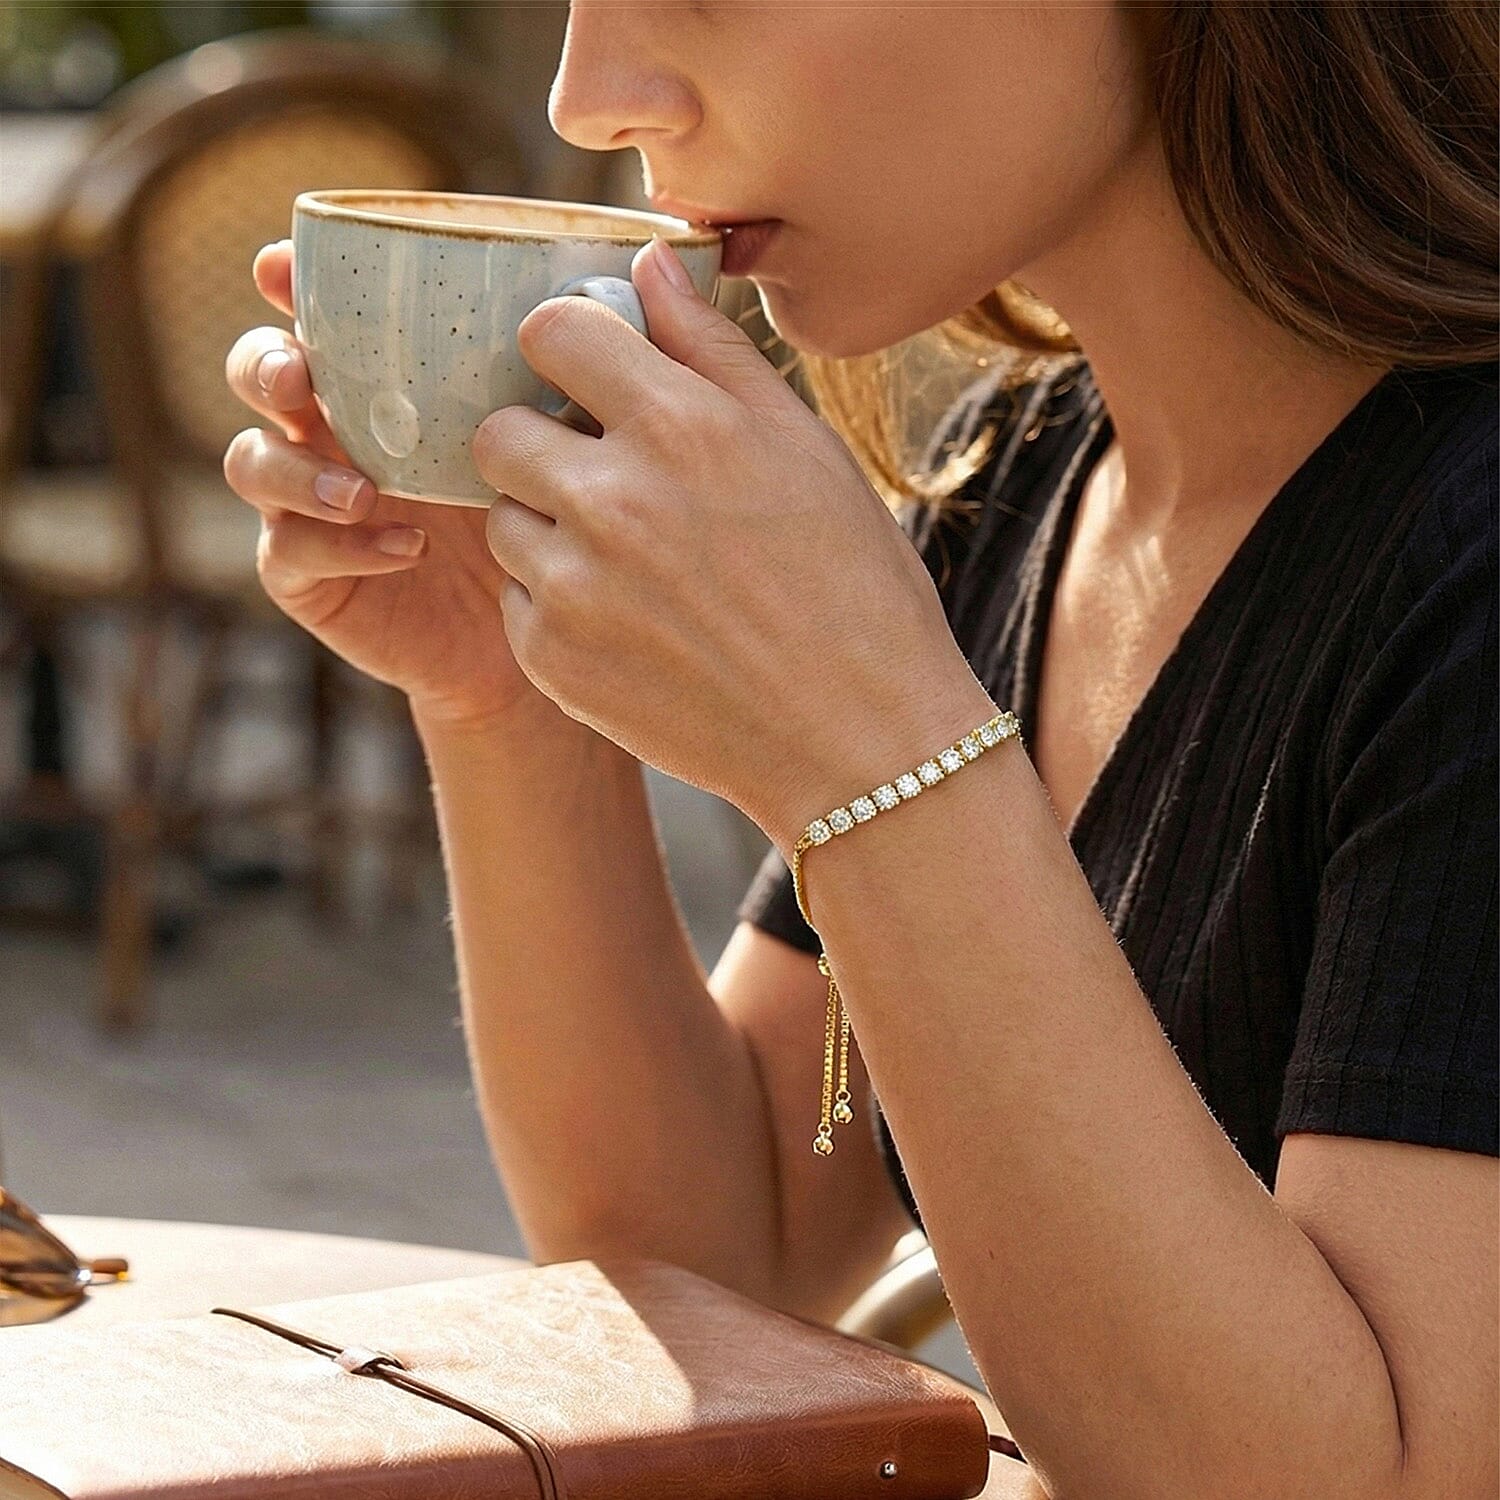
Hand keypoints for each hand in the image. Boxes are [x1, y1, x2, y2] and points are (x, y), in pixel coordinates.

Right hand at [221, 240, 547, 730]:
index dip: (286, 282)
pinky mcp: (307, 576)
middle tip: (299, 376)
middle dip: (264, 363)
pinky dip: (341, 546)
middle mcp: (329, 431)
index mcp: (376, 382)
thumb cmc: (544, 516)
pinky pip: (291, 553)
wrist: (534, 628)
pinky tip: (406, 548)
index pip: (313, 314)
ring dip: (295, 470)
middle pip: (255, 372)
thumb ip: (572, 369)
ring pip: (252, 464)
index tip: (281, 269)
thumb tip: (643, 270)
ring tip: (362, 492)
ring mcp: (306, 505)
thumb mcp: (562, 440)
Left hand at [477, 238, 987, 845]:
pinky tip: (633, 625)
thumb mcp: (804, 449)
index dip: (563, 349)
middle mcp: (613, 499)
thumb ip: (714, 350)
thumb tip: (649, 263)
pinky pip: (518, 600)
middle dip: (539, 442)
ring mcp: (575, 586)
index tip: (584, 376)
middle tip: (599, 478)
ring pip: (503, 519)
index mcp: (681, 426)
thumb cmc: (853, 586)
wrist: (859, 739)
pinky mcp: (554, 659)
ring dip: (548, 527)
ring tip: (629, 564)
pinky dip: (558, 605)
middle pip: (500, 431)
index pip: (549, 331)